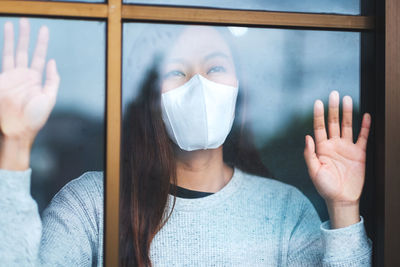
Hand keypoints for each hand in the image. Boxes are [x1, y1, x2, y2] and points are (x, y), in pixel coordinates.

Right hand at [0, 18, 59, 169]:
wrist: (19, 131)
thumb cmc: (36, 118)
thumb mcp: (50, 98)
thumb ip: (52, 79)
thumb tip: (52, 61)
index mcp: (36, 79)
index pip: (39, 56)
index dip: (41, 43)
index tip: (44, 30)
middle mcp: (23, 76)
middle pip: (24, 51)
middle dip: (25, 36)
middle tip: (26, 20)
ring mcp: (10, 78)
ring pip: (10, 53)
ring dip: (11, 39)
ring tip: (13, 24)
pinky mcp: (1, 83)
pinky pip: (2, 64)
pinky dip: (3, 52)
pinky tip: (5, 42)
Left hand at [304, 91, 370, 227]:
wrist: (341, 199)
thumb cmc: (325, 187)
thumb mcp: (314, 171)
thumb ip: (309, 154)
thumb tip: (307, 137)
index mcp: (321, 148)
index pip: (319, 127)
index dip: (318, 115)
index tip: (318, 102)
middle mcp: (334, 145)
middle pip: (333, 122)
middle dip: (333, 108)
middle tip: (334, 94)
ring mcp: (346, 148)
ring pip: (347, 126)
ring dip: (347, 113)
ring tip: (347, 99)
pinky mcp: (359, 154)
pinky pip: (363, 137)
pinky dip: (365, 127)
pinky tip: (366, 116)